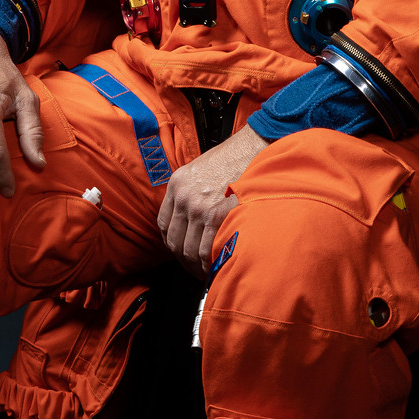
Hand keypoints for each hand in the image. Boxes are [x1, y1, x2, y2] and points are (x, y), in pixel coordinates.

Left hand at [158, 124, 262, 278]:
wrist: (254, 148)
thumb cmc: (233, 158)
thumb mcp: (200, 171)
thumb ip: (190, 193)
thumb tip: (190, 220)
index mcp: (177, 184)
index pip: (164, 224)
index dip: (172, 242)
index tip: (180, 250)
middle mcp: (183, 197)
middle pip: (174, 241)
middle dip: (184, 259)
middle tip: (195, 267)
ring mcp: (198, 207)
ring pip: (189, 249)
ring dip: (197, 265)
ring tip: (207, 270)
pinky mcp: (216, 215)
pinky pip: (206, 250)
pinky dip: (210, 263)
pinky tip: (217, 265)